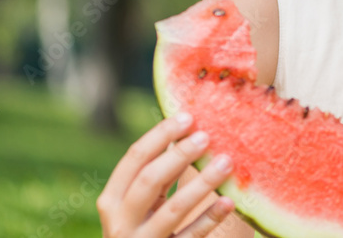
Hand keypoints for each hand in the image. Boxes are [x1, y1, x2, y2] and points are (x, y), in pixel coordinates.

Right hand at [97, 112, 235, 236]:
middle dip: (179, 155)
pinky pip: (190, 236)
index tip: (188, 116)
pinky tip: (229, 201)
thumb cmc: (144, 227)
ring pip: (174, 209)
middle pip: (149, 180)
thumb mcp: (142, 202)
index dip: (160, 135)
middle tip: (207, 136)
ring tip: (226, 162)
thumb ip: (158, 173)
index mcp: (112, 200)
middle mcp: (121, 222)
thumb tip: (188, 128)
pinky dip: (210, 218)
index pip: (134, 159)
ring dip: (202, 183)